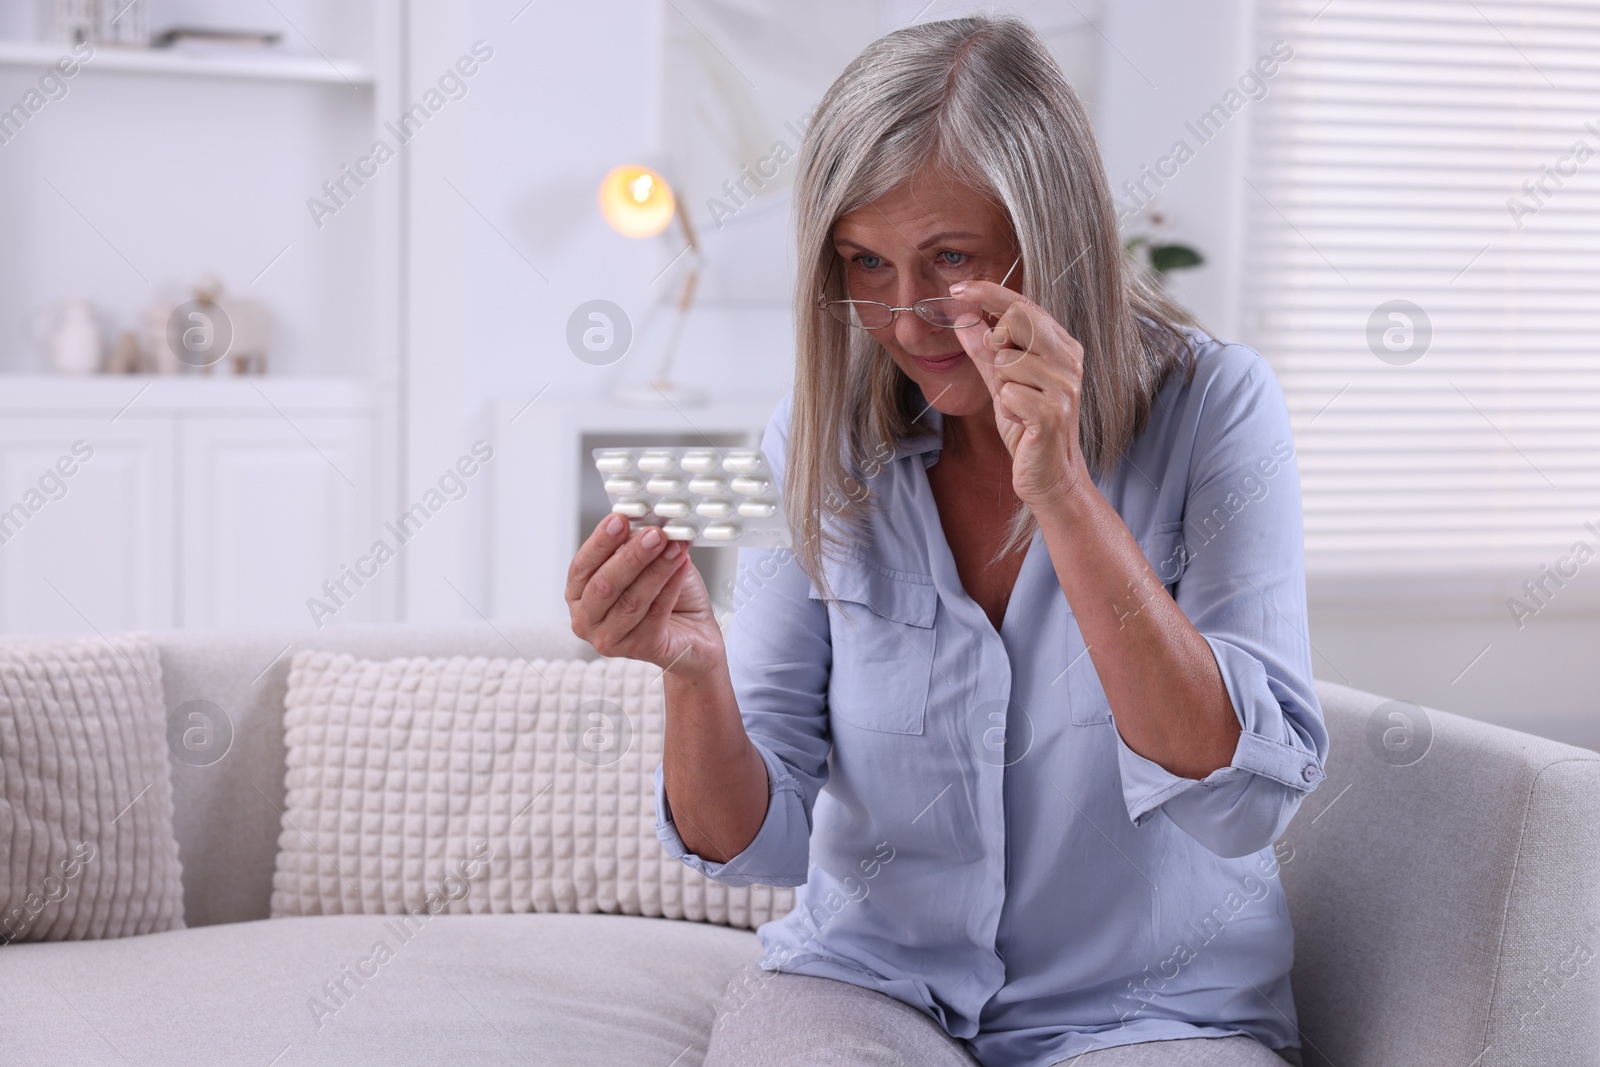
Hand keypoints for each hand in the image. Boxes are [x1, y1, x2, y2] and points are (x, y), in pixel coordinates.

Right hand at [566, 516, 722, 678]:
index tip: (620, 519)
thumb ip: (637, 544)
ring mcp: (609, 639)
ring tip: (674, 547)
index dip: (601, 542)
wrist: (694, 632)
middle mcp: (587, 620)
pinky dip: (670, 588)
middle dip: (631, 556)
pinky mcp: (638, 650)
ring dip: (655, 570)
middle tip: (654, 534)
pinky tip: (681, 568)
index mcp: (579, 594)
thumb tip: (641, 520)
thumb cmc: (667, 596)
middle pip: (604, 585)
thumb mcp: (647, 563)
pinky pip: (654, 615)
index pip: (582, 566)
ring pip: (630, 601)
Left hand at [949, 277, 1092, 511]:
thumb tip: (964, 320)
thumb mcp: (1003, 386)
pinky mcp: (1054, 412)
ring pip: (1006, 361)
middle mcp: (1069, 360)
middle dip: (997, 344)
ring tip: (1018, 408)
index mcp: (1061, 347)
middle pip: (1018, 321)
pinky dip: (1006, 410)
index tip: (957, 288)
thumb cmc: (1029, 430)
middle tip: (1004, 375)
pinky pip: (1008, 394)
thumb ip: (985, 354)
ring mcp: (1065, 385)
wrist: (1051, 476)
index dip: (988, 293)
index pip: (1023, 305)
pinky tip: (1022, 423)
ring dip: (1001, 388)